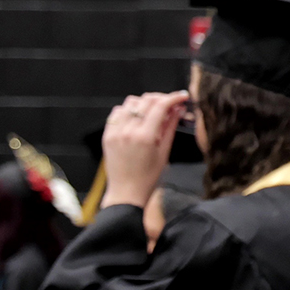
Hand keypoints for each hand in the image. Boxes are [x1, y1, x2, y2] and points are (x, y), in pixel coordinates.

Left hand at [99, 90, 190, 210]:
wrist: (126, 193)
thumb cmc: (149, 178)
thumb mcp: (164, 153)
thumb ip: (170, 128)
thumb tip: (178, 109)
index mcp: (145, 137)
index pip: (160, 106)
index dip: (173, 98)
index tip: (182, 96)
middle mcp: (128, 131)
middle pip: (145, 100)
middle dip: (160, 99)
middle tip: (170, 104)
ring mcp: (115, 131)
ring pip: (130, 102)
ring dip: (144, 103)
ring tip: (153, 113)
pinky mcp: (108, 134)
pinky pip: (118, 112)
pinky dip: (129, 110)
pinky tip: (137, 119)